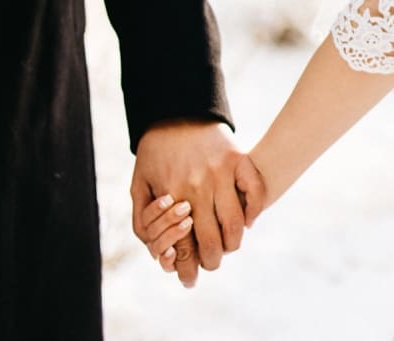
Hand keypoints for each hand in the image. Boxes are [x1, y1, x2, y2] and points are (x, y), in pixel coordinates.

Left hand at [130, 120, 263, 284]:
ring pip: (236, 223)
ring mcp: (222, 173)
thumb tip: (160, 250)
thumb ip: (143, 220)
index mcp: (172, 197)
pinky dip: (255, 211)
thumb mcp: (138, 186)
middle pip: (212, 241)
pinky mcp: (239, 160)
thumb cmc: (154, 154)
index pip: (183, 247)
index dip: (187, 270)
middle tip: (211, 263)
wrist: (175, 112)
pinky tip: (248, 221)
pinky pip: (255, 192)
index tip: (189, 281)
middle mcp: (198, 188)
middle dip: (211, 261)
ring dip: (234, 242)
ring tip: (229, 246)